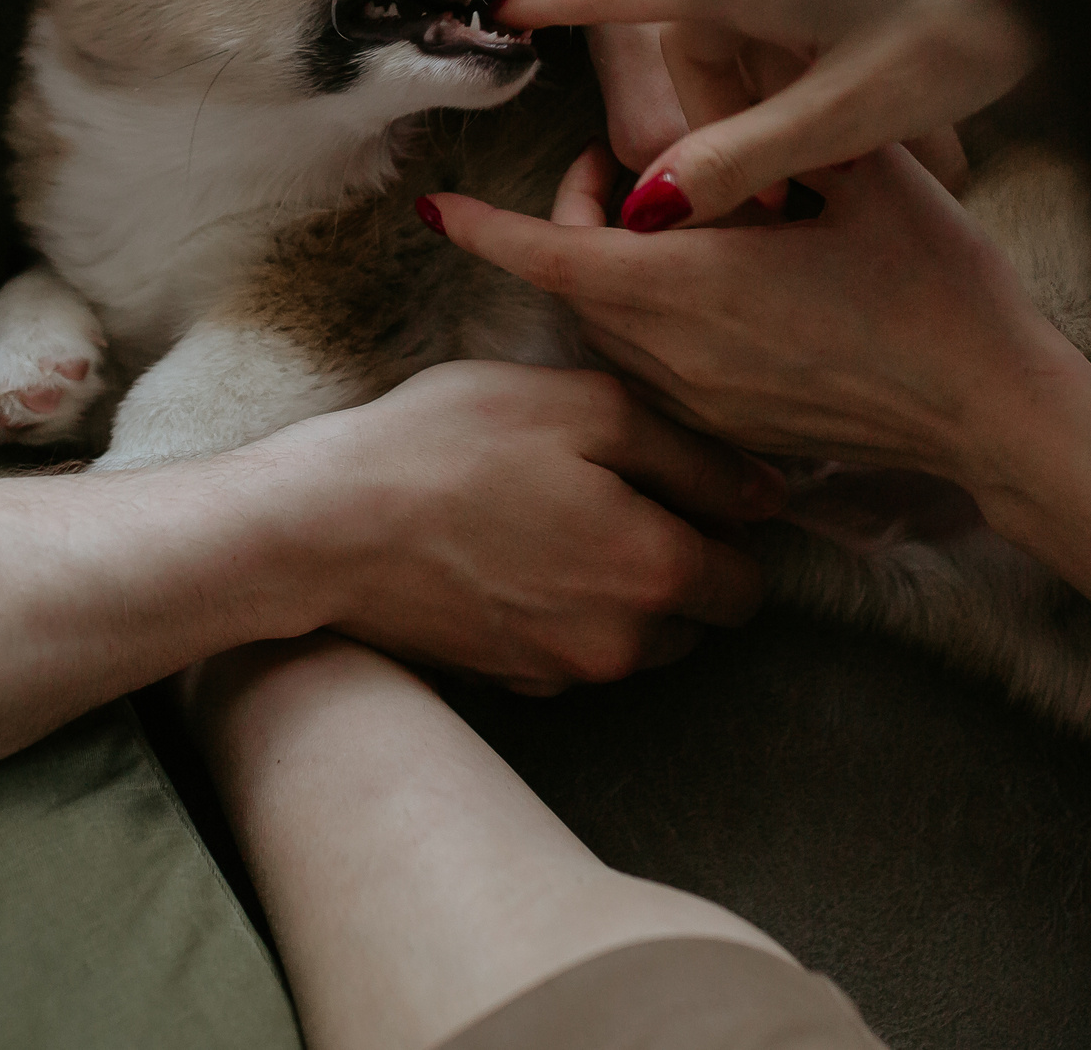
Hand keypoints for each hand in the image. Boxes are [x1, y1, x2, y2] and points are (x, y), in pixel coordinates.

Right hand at [264, 360, 778, 693]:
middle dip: (674, 559)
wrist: (323, 526)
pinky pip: (571, 649)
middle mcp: (622, 645)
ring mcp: (562, 674)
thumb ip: (692, 454)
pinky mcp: (510, 684)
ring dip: (618, 588)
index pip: (748, 580)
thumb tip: (767, 496)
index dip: (725, 526)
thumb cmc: (452, 445)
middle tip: (607, 488)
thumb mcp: (586, 407)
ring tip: (552, 516)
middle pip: (695, 614)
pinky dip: (561, 610)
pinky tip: (510, 553)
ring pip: (635, 636)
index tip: (676, 481)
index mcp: (656, 572)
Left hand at [424, 146, 1065, 480]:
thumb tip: (721, 78)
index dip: (485, 230)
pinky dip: (659, 324)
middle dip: (570, 227)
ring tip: (671, 220)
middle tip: (616, 168)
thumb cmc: (938, 290)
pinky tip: (722, 286)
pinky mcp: (735, 434)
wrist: (994, 413)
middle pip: (576, 287)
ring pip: (613, 332)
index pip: (550, 256)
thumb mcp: (861, 177)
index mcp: (689, 287)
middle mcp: (677, 356)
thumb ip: (771, 134)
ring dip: (614, 276)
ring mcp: (703, 404)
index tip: (437, 207)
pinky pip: (660, 372)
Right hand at [497, 0, 1034, 227]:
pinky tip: (895, 101)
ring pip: (764, 30)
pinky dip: (828, 63)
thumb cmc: (969, 12)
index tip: (512, 7)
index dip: (568, 3)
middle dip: (744, 127)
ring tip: (873, 160)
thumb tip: (652, 206)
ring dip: (796, 103)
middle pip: (708, 43)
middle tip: (803, 204)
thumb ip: (746, 157)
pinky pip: (810, 8)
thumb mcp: (853, 107)